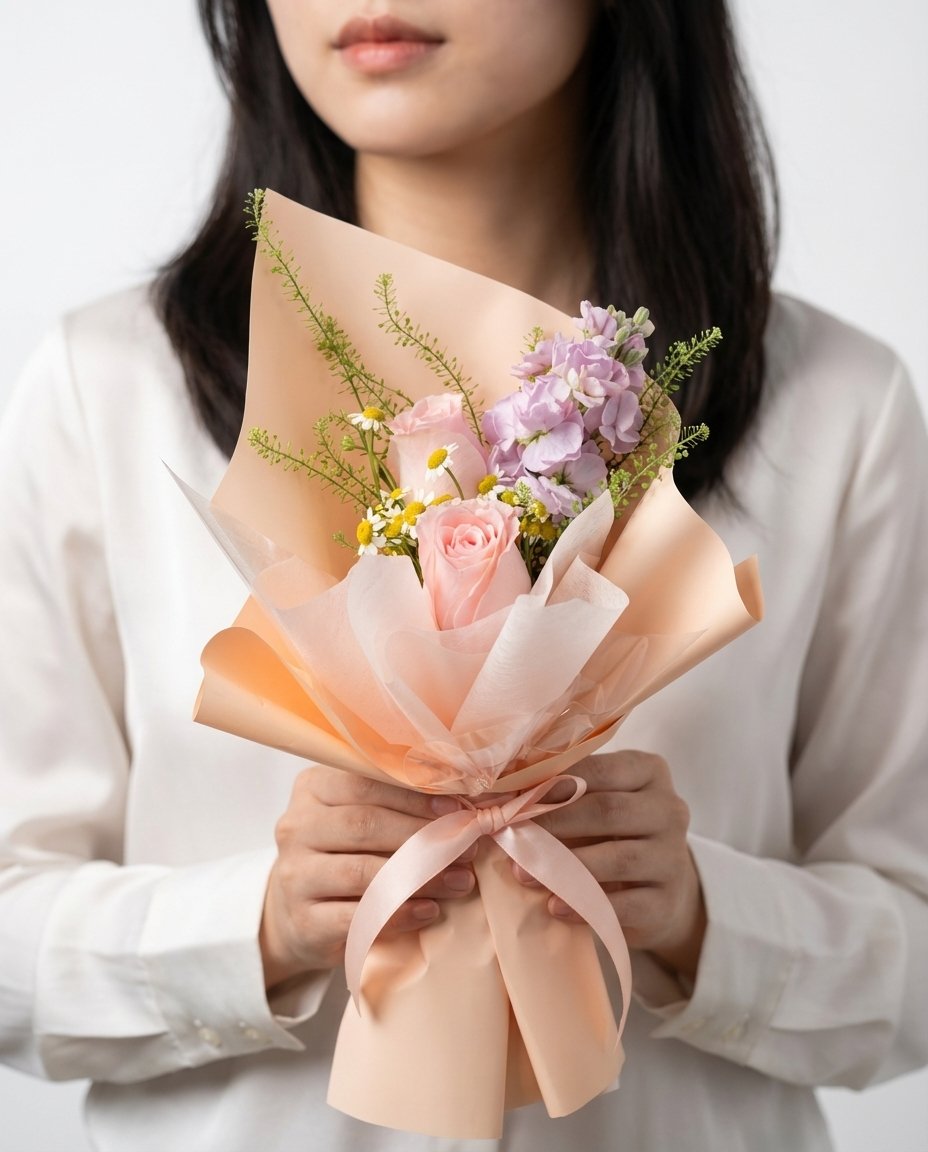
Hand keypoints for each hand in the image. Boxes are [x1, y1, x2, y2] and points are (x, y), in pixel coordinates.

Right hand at [260, 764, 474, 988]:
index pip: (365, 784)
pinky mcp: (303, 922)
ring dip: (421, 877)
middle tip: (467, 848)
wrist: (299, 916)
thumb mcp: (358, 818)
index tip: (458, 810)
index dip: (415, 796)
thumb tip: (462, 807)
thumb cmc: (343, 855)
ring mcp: (294, 876)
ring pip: (363, 872)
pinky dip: (400, 913)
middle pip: (365, 825)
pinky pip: (358, 917)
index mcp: (313, 789)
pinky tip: (430, 910)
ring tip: (460, 881)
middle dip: (423, 836)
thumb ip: (396, 805)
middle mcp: (296, 827)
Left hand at [517, 750, 705, 979]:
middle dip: (553, 823)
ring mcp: (673, 857)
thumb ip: (562, 792)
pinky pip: (625, 904)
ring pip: (618, 858)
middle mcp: (670, 809)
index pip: (598, 770)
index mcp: (649, 772)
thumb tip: (497, 796)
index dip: (550, 783)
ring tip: (522, 874)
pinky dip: (586, 905)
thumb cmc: (613, 834)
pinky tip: (555, 907)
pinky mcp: (666, 902)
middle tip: (509, 835)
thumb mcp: (596, 802)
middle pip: (607, 810)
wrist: (660, 889)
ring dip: (564, 867)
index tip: (508, 798)